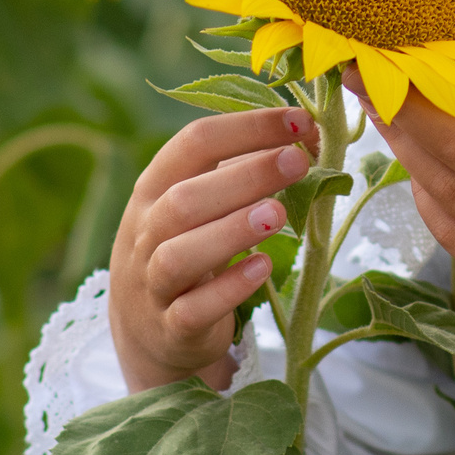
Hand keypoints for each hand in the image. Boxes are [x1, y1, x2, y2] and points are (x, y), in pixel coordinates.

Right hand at [109, 106, 315, 392]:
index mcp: (154, 189)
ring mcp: (153, 284)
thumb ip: (243, 170)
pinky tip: (263, 267)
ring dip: (230, 231)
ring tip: (278, 215)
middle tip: (298, 161)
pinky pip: (192, 310)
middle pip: (184, 198)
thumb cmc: (187, 249)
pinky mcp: (171, 329)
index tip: (300, 119)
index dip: (247, 127)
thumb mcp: (200, 206)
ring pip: (178, 255)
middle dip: (245, 176)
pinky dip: (228, 289)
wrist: (148, 335)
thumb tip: (309, 136)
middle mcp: (145, 232)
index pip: (193, 143)